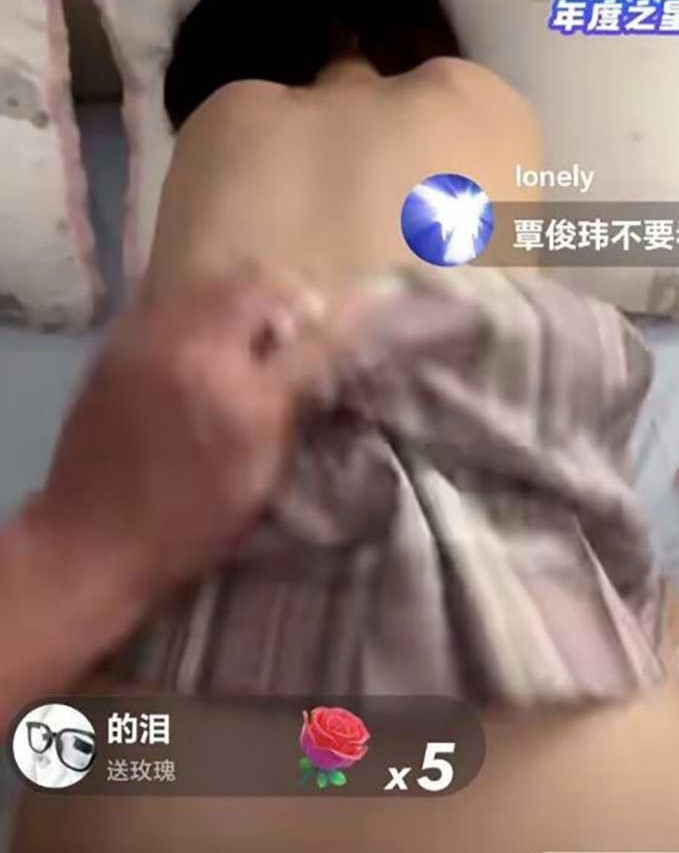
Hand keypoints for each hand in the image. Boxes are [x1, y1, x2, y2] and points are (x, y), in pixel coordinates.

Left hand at [29, 269, 356, 601]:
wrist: (94, 537)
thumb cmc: (190, 527)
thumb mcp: (262, 484)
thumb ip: (297, 418)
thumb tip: (331, 371)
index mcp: (245, 403)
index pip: (314, 340)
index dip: (350, 320)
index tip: (376, 303)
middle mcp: (198, 352)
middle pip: (260, 284)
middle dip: (290, 299)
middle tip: (299, 330)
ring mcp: (151, 338)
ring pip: (213, 280)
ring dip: (245, 297)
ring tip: (251, 333)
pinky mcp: (118, 340)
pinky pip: (173, 297)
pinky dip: (201, 308)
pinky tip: (203, 343)